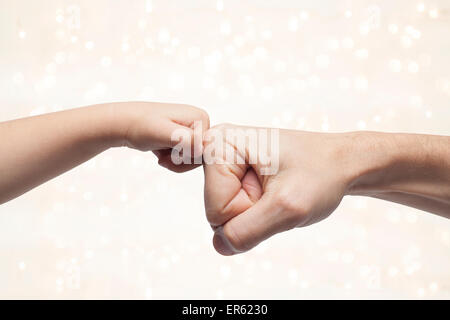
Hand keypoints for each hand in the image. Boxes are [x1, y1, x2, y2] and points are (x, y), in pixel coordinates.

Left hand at [110, 102, 209, 171]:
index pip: (207, 150)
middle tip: (163, 158)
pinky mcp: (185, 137)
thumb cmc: (140, 126)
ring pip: (193, 159)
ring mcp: (193, 129)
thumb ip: (187, 140)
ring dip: (176, 162)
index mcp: (201, 118)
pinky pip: (186, 157)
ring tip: (160, 155)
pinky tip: (161, 153)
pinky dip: (173, 160)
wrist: (124, 123)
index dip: (188, 159)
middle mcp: (200, 122)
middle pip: (201, 156)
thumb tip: (205, 148)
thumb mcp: (164, 133)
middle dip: (181, 162)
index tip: (169, 155)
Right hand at [203, 124, 349, 254]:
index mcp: (220, 144)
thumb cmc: (320, 174)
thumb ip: (248, 231)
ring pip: (225, 216)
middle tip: (276, 191)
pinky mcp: (232, 174)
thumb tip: (220, 246)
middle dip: (250, 212)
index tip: (274, 189)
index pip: (215, 210)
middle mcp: (215, 149)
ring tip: (276, 189)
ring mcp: (223, 162)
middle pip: (216, 213)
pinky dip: (256, 211)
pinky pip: (233, 212)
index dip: (249, 211)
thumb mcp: (288, 207)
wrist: (340, 164)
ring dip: (256, 213)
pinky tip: (271, 191)